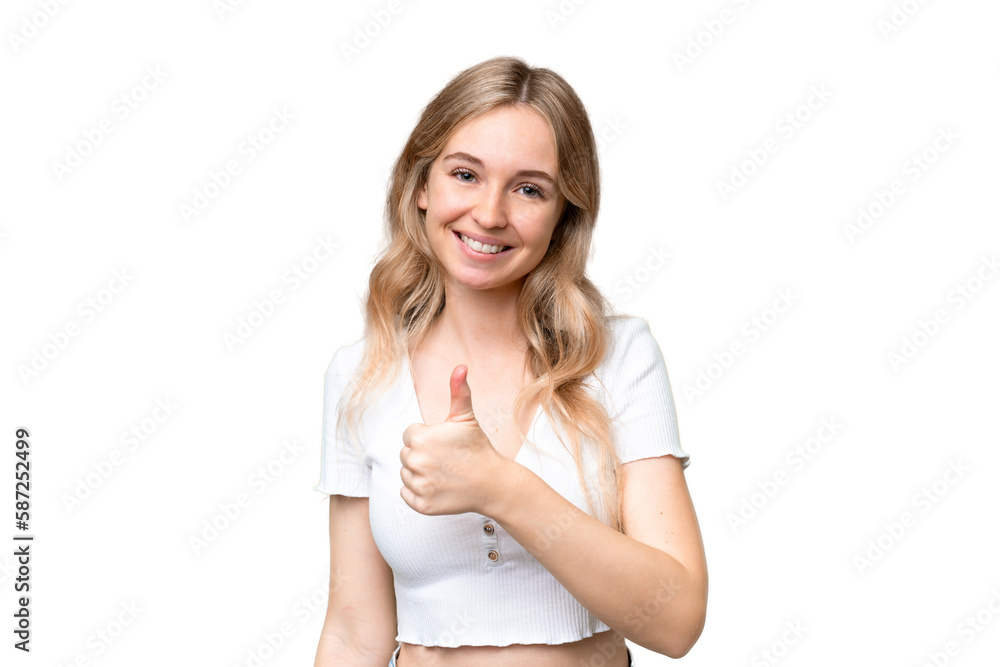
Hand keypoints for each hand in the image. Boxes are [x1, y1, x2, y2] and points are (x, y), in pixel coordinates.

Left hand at [400, 364, 512, 515]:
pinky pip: (406, 494)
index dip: (427, 438)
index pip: (409, 436)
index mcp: (419, 439)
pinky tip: (438, 486)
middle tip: (445, 459)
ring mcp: (418, 486)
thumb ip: (458, 391)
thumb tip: (460, 366)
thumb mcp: (466, 418)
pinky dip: (418, 492)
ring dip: (420, 474)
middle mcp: (415, 462)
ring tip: (443, 473)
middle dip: (422, 456)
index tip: (444, 444)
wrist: (492, 482)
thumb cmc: (477, 448)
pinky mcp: (422, 505)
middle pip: (405, 455)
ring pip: (406, 474)